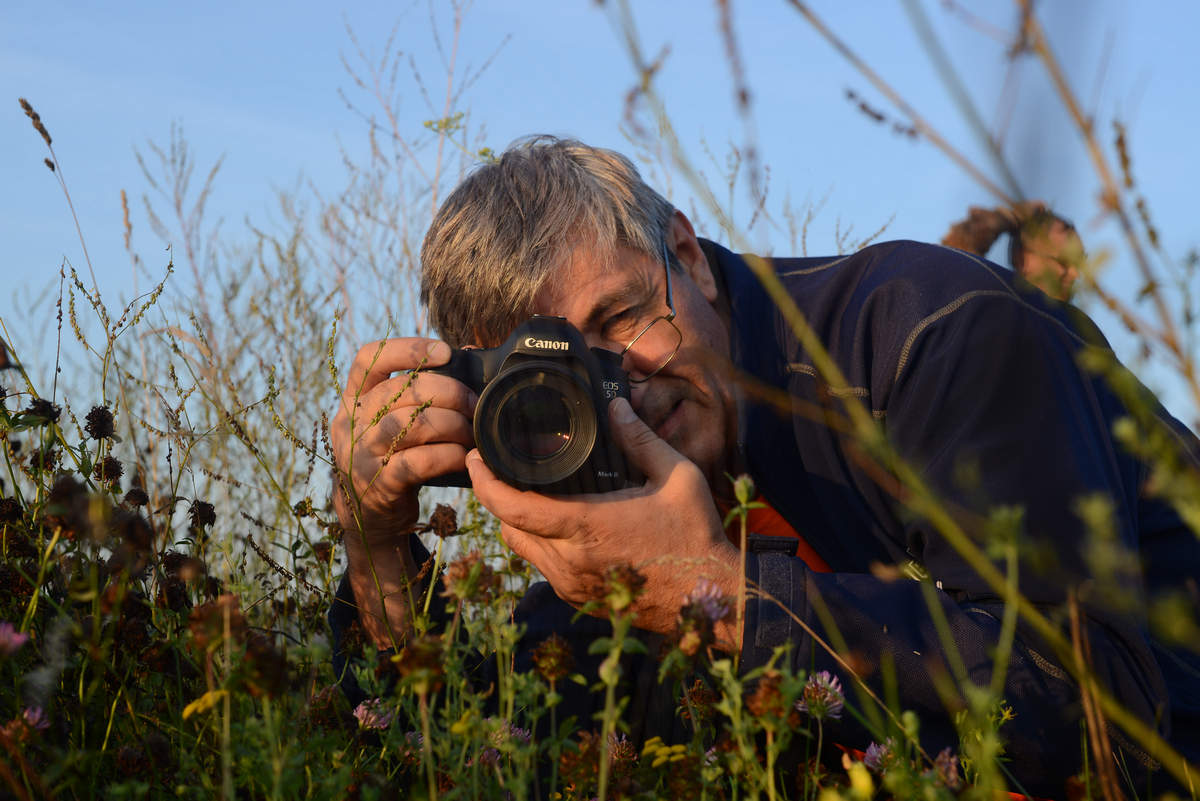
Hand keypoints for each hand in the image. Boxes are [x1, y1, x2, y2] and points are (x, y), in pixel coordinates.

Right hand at [332, 338, 475, 544]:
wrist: (367, 514)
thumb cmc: (390, 455)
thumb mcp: (386, 421)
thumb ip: (413, 393)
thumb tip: (466, 355)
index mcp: (353, 399)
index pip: (369, 359)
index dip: (408, 349)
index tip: (444, 352)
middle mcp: (351, 422)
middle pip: (400, 390)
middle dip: (447, 391)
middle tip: (472, 403)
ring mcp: (362, 454)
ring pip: (410, 424)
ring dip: (451, 424)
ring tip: (470, 432)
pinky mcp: (379, 484)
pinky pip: (418, 462)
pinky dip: (448, 455)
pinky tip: (462, 455)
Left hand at [467, 396, 741, 646]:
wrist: (708, 597)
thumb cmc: (694, 536)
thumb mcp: (677, 477)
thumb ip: (641, 439)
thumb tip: (616, 405)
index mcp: (586, 527)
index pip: (512, 508)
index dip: (484, 482)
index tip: (476, 458)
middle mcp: (570, 560)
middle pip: (508, 528)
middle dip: (497, 498)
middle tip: (497, 468)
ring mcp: (572, 584)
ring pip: (522, 550)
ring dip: (518, 522)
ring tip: (525, 492)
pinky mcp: (580, 598)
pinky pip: (543, 567)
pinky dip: (540, 544)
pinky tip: (556, 523)